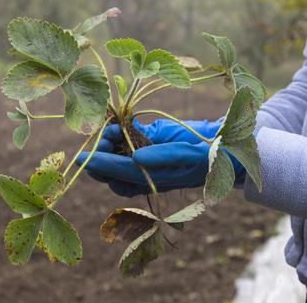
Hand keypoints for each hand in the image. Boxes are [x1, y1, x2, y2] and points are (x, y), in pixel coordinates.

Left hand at [76, 119, 244, 196]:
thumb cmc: (210, 153)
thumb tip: (135, 158)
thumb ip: (163, 155)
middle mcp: (147, 175)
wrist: (226, 150)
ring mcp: (146, 164)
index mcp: (156, 179)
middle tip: (102, 135)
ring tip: (111, 128)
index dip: (101, 164)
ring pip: (115, 162)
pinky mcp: (149, 149)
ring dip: (107, 146)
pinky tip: (118, 126)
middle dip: (100, 155)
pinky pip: (125, 149)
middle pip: (111, 173)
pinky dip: (117, 137)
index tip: (81, 157)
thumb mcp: (190, 153)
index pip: (121, 173)